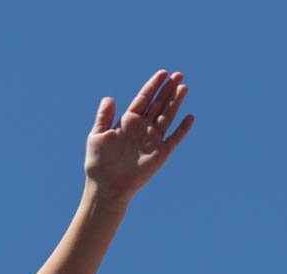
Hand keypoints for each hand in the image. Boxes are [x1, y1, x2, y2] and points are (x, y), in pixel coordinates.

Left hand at [84, 70, 193, 201]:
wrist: (107, 187)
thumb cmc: (98, 163)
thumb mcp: (97, 136)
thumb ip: (103, 117)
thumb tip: (109, 98)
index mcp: (128, 121)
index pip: (144, 98)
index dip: (153, 86)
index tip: (163, 73)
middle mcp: (142, 128)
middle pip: (158, 104)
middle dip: (168, 89)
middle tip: (178, 74)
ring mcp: (153, 140)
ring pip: (167, 116)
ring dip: (176, 102)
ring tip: (184, 87)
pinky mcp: (160, 154)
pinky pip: (174, 139)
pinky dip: (182, 129)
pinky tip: (189, 117)